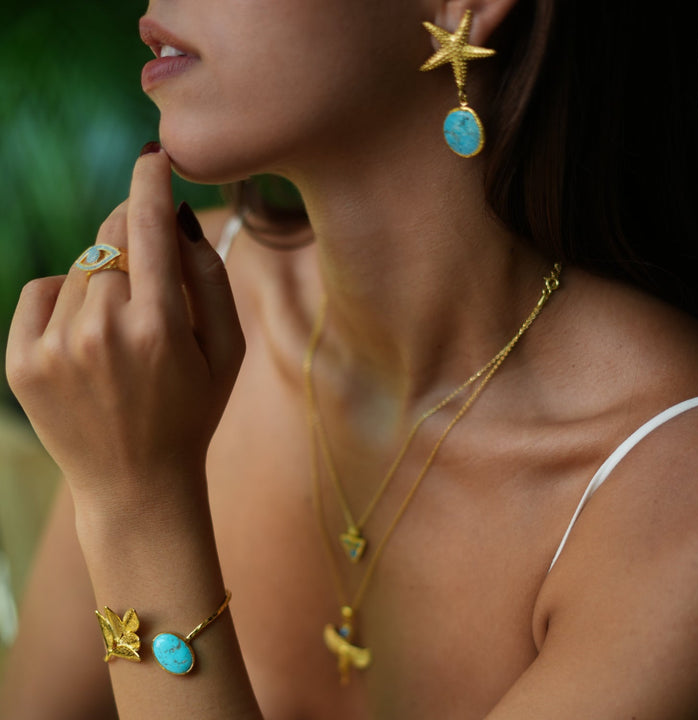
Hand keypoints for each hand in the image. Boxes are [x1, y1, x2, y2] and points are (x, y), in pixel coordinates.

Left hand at [6, 146, 243, 509]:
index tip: (154, 154)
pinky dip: (66, 298)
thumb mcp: (227, 352)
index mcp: (161, 327)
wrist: (137, 483)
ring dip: (105, 280)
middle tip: (151, 277)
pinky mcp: (21, 362)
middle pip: (113, 241)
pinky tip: (87, 336)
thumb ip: (210, 280)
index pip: (149, 226)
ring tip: (123, 333)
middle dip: (134, 238)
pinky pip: (42, 291)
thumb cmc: (192, 411)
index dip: (151, 182)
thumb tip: (179, 220)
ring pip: (82, 268)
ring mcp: (55, 347)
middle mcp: (102, 331)